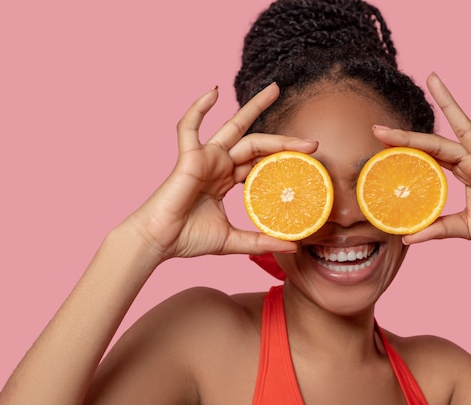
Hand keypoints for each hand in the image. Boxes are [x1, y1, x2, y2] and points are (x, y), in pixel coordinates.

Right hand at [123, 83, 317, 260]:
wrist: (159, 242)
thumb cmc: (188, 239)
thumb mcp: (233, 241)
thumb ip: (260, 241)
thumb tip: (292, 247)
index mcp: (226, 180)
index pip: (261, 164)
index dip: (283, 162)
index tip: (309, 165)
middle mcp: (218, 165)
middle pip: (255, 143)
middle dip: (283, 140)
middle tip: (311, 142)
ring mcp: (204, 158)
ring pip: (234, 127)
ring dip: (254, 107)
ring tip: (275, 90)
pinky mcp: (188, 157)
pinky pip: (189, 126)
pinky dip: (199, 108)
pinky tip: (214, 92)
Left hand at [373, 73, 470, 254]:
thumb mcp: (462, 228)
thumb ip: (437, 229)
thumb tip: (406, 236)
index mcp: (462, 172)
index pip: (427, 155)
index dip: (405, 148)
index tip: (378, 141)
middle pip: (437, 140)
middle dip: (408, 134)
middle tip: (378, 126)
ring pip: (469, 130)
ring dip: (450, 105)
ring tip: (432, 80)